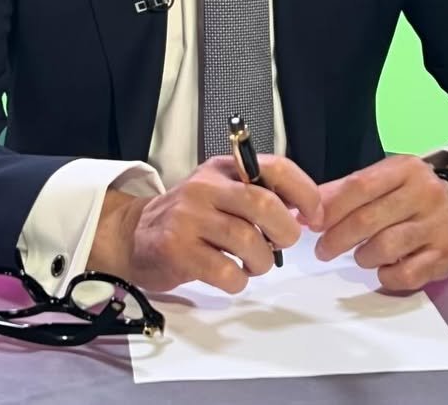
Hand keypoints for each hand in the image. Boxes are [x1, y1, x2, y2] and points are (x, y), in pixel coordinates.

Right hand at [89, 155, 323, 294]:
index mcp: (223, 168)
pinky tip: (232, 276)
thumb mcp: (220, 190)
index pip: (274, 167)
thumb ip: (258, 193)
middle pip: (262, 203)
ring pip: (247, 240)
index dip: (303, 190)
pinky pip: (225, 271)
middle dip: (285, 230)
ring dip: (262, 261)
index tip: (313, 213)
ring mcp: (189, 218)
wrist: (133, 234)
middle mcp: (206, 188)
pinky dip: (239, 281)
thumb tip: (302, 212)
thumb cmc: (189, 216)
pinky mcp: (177, 251)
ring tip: (255, 264)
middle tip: (284, 243)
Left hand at [314, 154, 447, 290]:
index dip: (332, 208)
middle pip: (369, 219)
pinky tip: (382, 269)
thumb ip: (344, 192)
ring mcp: (438, 226)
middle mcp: (425, 194)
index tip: (313, 223)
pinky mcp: (445, 256)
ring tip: (358, 256)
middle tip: (322, 250)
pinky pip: (406, 274)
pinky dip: (386, 276)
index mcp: (406, 169)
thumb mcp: (383, 180)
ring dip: (362, 257)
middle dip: (338, 238)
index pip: (360, 186)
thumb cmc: (411, 195)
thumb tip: (307, 211)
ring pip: (386, 247)